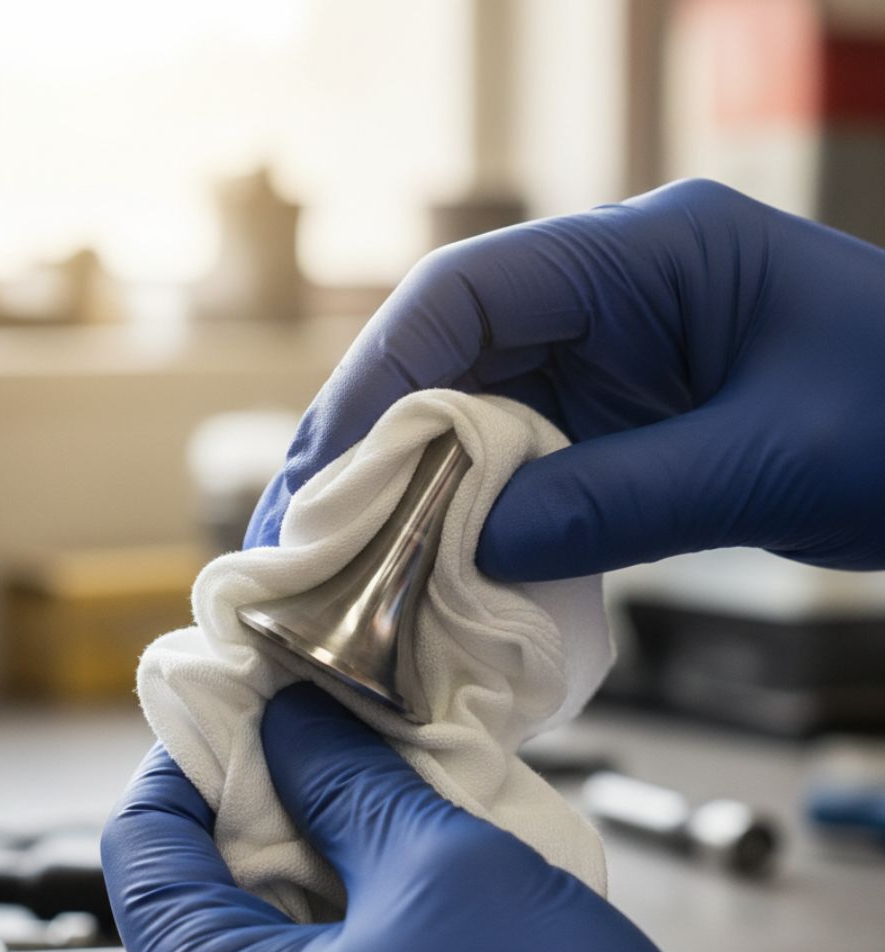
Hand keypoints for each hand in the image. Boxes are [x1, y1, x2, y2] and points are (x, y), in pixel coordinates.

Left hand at [102, 683, 741, 951]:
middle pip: (197, 879)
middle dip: (259, 787)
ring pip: (261, 912)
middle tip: (324, 719)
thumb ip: (343, 782)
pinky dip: (343, 883)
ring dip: (312, 830)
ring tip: (373, 768)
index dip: (188, 755)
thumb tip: (288, 722)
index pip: (141, 849)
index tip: (245, 698)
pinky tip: (398, 838)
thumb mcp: (437, 868)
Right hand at [245, 179, 884, 577]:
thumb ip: (615, 499)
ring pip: (474, 413)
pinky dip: (474, 514)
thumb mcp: (770, 460)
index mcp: (647, 257)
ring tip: (350, 559)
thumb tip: (473, 544)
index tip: (327, 465)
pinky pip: (520, 463)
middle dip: (374, 440)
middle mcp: (611, 298)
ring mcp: (613, 362)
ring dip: (413, 485)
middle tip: (311, 528)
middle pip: (450, 353)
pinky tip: (438, 564)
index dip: (380, 376)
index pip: (468, 291)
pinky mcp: (620, 424)